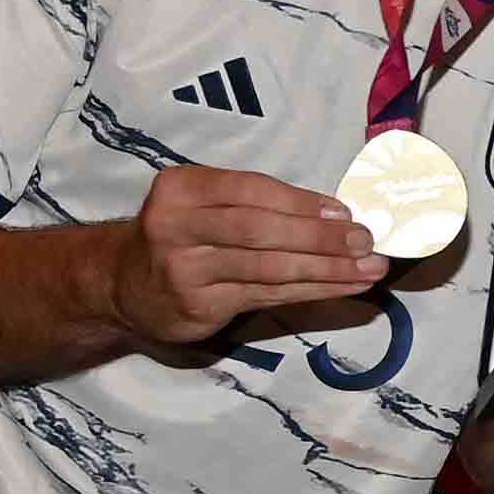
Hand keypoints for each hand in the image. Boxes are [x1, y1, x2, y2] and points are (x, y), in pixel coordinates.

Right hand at [108, 164, 386, 345]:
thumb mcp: (205, 205)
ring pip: (268, 268)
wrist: (123, 284)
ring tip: (370, 268)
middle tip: (366, 241)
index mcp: (183, 188)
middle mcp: (176, 225)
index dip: (302, 203)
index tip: (346, 213)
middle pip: (260, 230)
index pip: (252, 191)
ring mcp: (184, 269)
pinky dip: (314, 291)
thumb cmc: (183, 235)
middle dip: (320, 237)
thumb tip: (338, 214)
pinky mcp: (198, 305)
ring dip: (327, 269)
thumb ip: (257, 204)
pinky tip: (346, 287)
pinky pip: (268, 296)